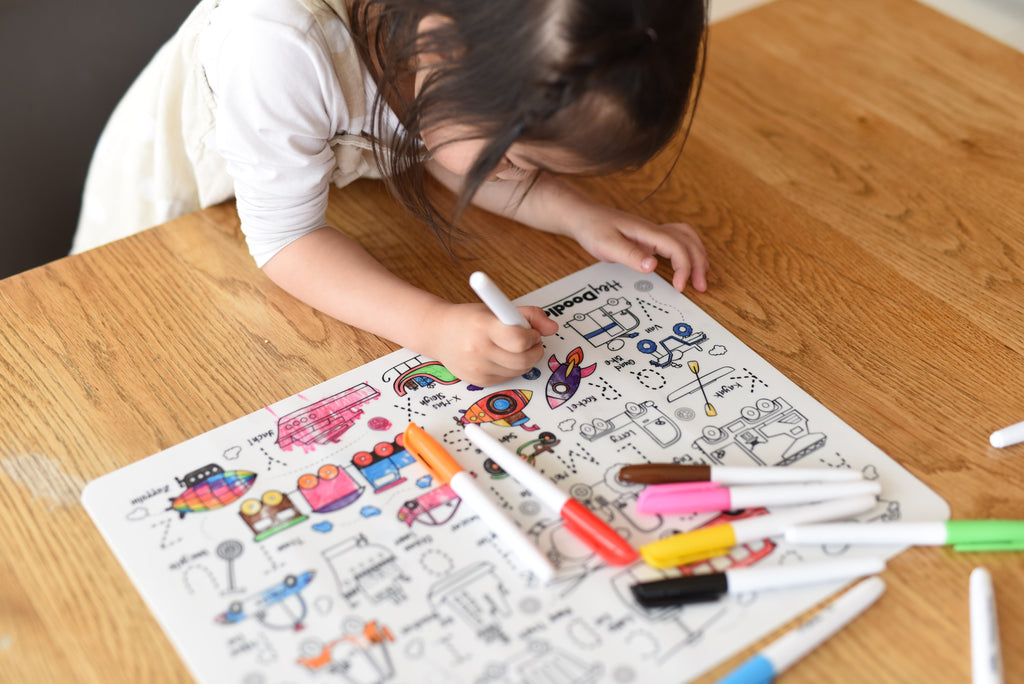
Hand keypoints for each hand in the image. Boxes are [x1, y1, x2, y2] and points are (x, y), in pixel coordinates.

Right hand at [426, 303, 557, 386]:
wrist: (438, 333)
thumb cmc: (470, 319)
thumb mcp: (497, 308)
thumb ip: (529, 315)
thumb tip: (552, 328)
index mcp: (483, 326)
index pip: (519, 339)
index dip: (533, 336)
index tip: (532, 332)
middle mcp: (477, 349)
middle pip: (523, 360)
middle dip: (535, 351)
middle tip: (530, 342)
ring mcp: (477, 368)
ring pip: (518, 371)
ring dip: (525, 360)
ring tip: (513, 348)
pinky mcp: (478, 381)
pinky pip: (507, 378)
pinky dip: (511, 368)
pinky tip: (500, 357)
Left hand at [566, 205, 708, 292]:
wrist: (583, 216)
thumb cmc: (593, 229)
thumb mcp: (606, 245)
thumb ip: (629, 255)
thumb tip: (653, 267)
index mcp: (647, 232)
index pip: (678, 247)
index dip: (684, 267)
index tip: (680, 287)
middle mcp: (654, 230)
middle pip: (689, 242)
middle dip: (699, 264)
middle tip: (700, 286)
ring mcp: (653, 232)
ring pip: (687, 238)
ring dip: (697, 255)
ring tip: (701, 275)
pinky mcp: (649, 236)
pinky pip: (678, 239)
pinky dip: (687, 251)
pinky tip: (685, 263)